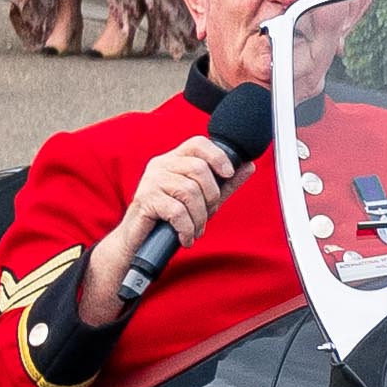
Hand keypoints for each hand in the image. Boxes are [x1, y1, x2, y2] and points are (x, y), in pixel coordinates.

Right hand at [123, 135, 238, 277]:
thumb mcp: (202, 200)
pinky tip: (185, 237)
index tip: (228, 174)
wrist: (138, 243)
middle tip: (206, 215)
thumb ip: (224, 184)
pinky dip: (186, 228)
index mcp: (174, 160)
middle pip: (198, 169)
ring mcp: (151, 181)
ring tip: (195, 230)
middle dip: (211, 197)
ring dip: (198, 218)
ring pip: (189, 192)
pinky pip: (176, 211)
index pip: (197, 143)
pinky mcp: (145, 200)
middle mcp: (161, 165)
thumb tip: (248, 165)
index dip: (217, 156)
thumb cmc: (170, 219)